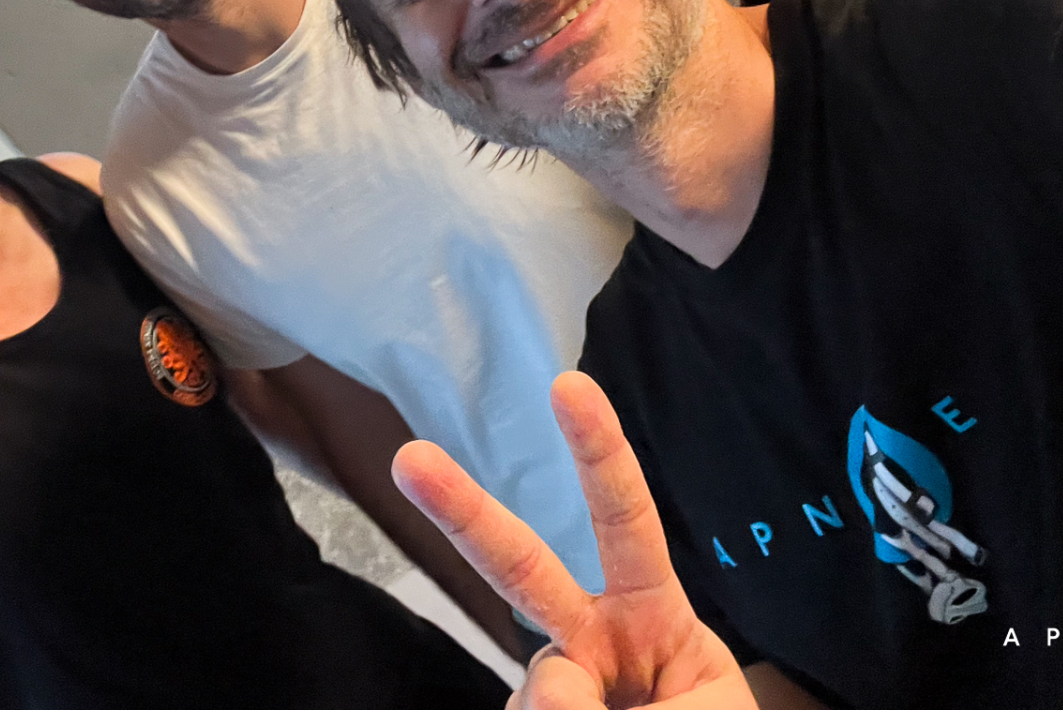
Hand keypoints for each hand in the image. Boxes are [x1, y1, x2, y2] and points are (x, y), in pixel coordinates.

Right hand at [393, 372, 754, 709]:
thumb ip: (624, 691)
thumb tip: (547, 685)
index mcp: (652, 613)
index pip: (625, 520)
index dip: (599, 452)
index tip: (568, 384)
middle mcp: (593, 637)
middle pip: (521, 566)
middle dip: (464, 512)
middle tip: (410, 460)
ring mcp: (555, 686)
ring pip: (537, 689)